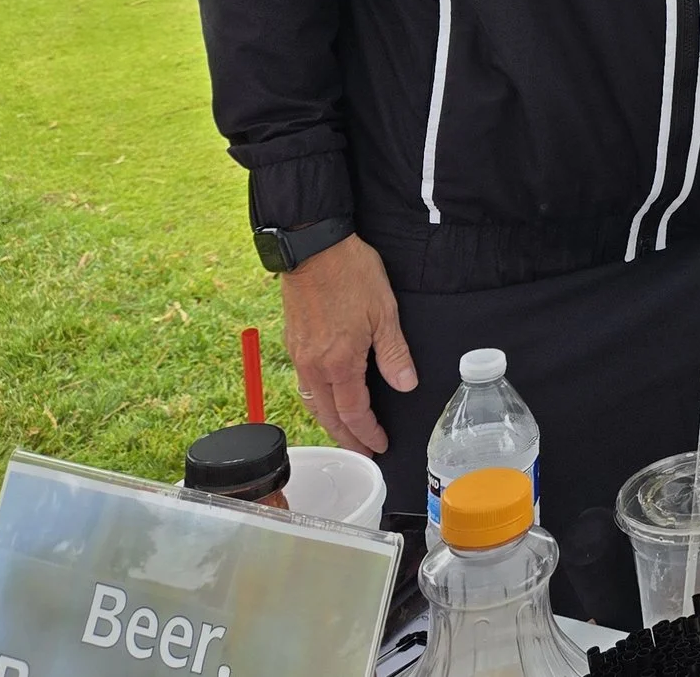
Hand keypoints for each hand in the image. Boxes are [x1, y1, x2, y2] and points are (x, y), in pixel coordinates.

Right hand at [281, 233, 416, 454]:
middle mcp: (314, 366)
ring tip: (347, 432)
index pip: (354, 413)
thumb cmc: (351, 273)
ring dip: (330, 422)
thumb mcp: (384, 312)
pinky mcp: (293, 342)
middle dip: (347, 438)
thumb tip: (406, 386)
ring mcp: (299, 355)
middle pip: (328, 416)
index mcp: (338, 363)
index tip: (380, 446)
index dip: (368, 433)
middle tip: (363, 452)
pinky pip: (305, 384)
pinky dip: (318, 401)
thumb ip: (394, 354)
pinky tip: (328, 398)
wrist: (313, 246)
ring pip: (313, 403)